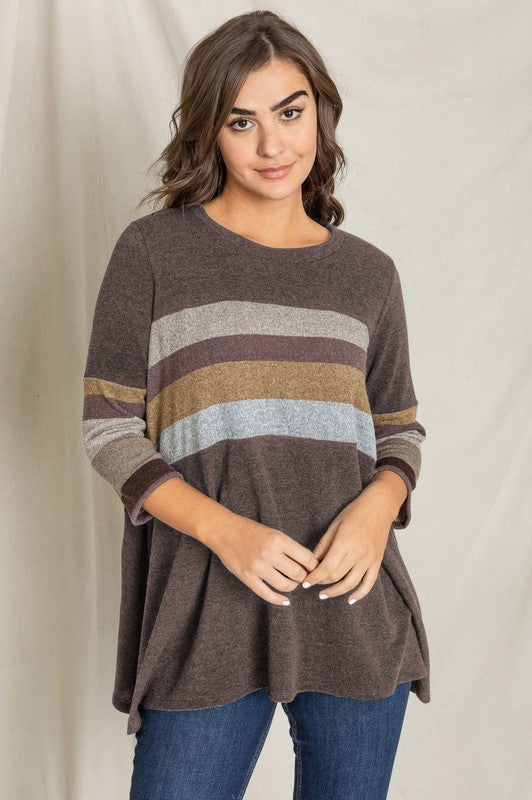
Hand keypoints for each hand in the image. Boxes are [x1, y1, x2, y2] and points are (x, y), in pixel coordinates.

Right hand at [209, 515, 319, 606]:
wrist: (224, 531)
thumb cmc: (251, 530)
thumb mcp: (274, 533)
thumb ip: (289, 547)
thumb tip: (308, 563)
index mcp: (279, 540)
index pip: (306, 558)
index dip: (314, 566)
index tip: (314, 569)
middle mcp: (270, 553)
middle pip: (298, 574)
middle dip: (304, 578)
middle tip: (302, 577)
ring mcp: (258, 567)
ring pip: (285, 586)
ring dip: (292, 587)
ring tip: (291, 583)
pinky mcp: (248, 577)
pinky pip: (267, 594)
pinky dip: (279, 600)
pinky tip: (285, 600)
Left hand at [302, 481, 398, 603]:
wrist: (379, 507)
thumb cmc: (355, 512)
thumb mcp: (334, 525)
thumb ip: (324, 545)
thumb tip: (313, 562)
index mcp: (344, 543)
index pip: (326, 568)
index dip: (314, 577)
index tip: (304, 582)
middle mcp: (358, 554)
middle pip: (336, 576)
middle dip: (321, 582)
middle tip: (312, 583)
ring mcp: (369, 559)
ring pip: (351, 583)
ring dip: (336, 592)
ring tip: (324, 594)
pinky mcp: (377, 562)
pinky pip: (369, 583)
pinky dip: (360, 594)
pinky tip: (350, 599)